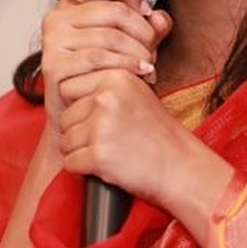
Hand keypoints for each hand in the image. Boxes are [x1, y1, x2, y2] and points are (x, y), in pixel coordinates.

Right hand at [39, 0, 171, 136]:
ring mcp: (52, 41)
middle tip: (153, 51)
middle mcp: (57, 18)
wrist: (80, 114)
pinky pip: (98, 58)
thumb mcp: (132, 45)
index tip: (147, 11)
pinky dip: (127, 66)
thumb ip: (149, 28)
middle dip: (143, 32)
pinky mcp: (53, 65)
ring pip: (110, 36)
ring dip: (139, 53)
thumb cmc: (105, 75)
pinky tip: (142, 75)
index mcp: (72, 4)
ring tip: (150, 67)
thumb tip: (160, 19)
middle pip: (114, 11)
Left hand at [56, 66, 234, 246]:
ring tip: (109, 153)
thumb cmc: (159, 135)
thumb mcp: (136, 94)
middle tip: (108, 140)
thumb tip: (65, 84)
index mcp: (116, 77)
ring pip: (65, 140)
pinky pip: (70, 162)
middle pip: (65, 116)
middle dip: (79, 132)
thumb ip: (104, 85)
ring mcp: (102, 126)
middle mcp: (107, 97)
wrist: (181, 168)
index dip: (80, 108)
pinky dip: (82, 170)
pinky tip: (104, 167)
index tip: (100, 119)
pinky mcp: (99, 154)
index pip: (69, 87)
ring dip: (80, 151)